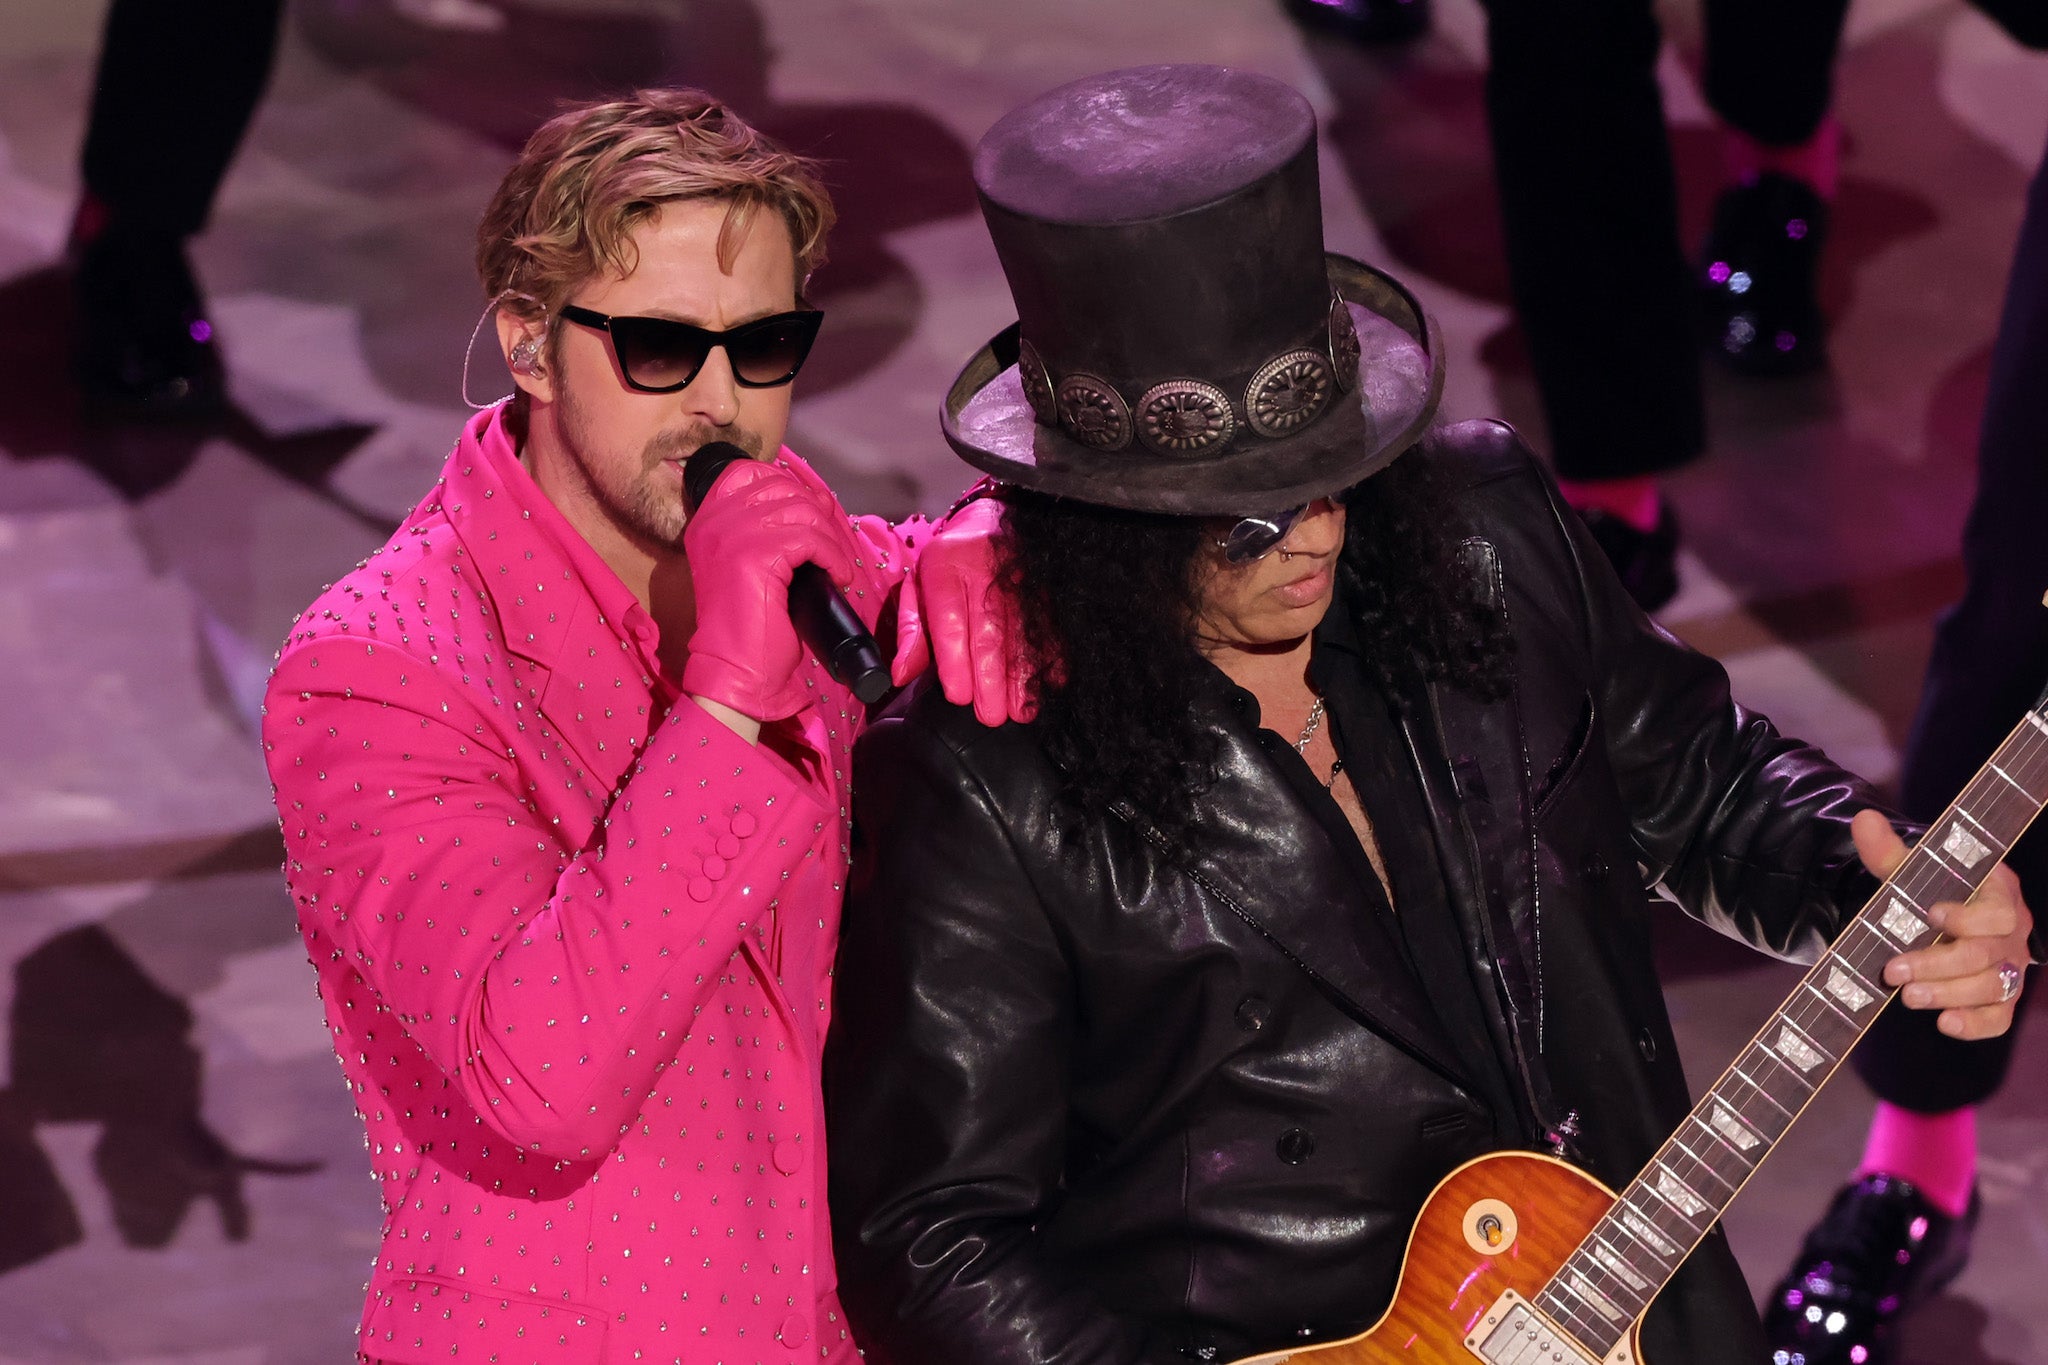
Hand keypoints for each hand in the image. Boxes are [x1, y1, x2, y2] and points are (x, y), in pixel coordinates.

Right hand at [681, 456, 857, 722]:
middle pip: (781, 487)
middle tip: (830, 546)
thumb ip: (763, 531)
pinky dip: (833, 557)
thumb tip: (812, 503)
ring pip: (801, 511)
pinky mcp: (756, 555)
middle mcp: (714, 520)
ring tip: (835, 566)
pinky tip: (837, 577)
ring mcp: (733, 535)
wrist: (734, 670)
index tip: (811, 514)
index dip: (787, 485)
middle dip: (816, 512)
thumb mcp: (746, 566)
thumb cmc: (747, 625)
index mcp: (706, 520)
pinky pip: (811, 539)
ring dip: (830, 539)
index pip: (747, 471)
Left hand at [891, 496, 1035, 725]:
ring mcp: (1020, 583)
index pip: (951, 621)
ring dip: (1025, 677)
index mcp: (947, 571)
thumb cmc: (948, 564)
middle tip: (992, 716)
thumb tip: (901, 675)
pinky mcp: (1044, 592)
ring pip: (1024, 635)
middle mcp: (986, 576)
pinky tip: (1051, 686)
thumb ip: (911, 632)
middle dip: (992, 678)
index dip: (956, 660)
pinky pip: (1052, 627)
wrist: (992, 521)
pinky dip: (1054, 658)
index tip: (959, 696)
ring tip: (1022, 711)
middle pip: (991, 633)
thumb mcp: (917, 587)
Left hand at [1859, 809, 2034, 1039]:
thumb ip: (1889, 851)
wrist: (1938, 915)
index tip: (1930, 916)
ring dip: (1950, 995)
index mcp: (1999, 895)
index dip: (1967, 918)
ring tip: (1908, 997)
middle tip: (1894, 971)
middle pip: (1986, 955)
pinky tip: (1945, 1023)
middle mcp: (2012, 934)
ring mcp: (2010, 968)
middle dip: (1938, 965)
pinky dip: (1976, 1025)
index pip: (1998, 912)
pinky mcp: (2001, 998)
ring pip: (1993, 989)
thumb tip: (1863, 821)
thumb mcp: (1911, 868)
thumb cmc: (1931, 889)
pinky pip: (1999, 1018)